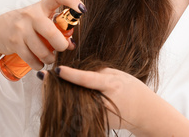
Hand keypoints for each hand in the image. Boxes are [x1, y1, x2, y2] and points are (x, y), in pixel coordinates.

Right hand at [0, 0, 84, 69]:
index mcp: (40, 6)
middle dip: (61, 45)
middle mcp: (31, 15)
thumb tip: (71, 44)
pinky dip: (38, 64)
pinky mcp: (14, 42)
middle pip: (52, 32)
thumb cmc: (24, 25)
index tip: (82, 9)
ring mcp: (21, 28)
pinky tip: (39, 63)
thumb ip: (54, 28)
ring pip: (42, 50)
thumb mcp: (38, 20)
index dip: (71, 0)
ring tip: (50, 57)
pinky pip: (32, 58)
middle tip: (62, 48)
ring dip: (49, 58)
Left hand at [51, 66, 188, 135]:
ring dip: (60, 95)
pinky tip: (59, 95)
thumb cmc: (132, 90)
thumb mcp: (118, 74)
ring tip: (47, 84)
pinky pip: (78, 111)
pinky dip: (68, 103)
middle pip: (76, 94)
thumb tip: (78, 67)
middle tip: (43, 76)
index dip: (71, 75)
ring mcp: (99, 115)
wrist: (144, 113)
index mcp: (111, 85)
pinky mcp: (96, 122)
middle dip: (59, 85)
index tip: (57, 70)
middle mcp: (103, 102)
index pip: (87, 80)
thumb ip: (98, 71)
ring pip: (74, 105)